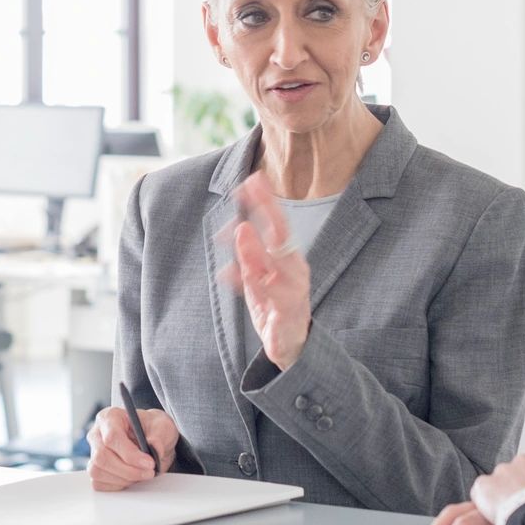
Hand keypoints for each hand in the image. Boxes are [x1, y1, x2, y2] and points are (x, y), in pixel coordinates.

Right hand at [86, 406, 180, 490]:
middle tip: (149, 472)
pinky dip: (118, 485)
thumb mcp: (163, 426)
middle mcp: (97, 434)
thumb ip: (160, 435)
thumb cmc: (153, 429)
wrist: (152, 441)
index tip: (149, 463)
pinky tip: (131, 478)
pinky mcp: (95, 469)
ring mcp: (93, 452)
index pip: (112, 437)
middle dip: (129, 470)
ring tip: (142, 474)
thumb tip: (154, 447)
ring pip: (98, 471)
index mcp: (110, 417)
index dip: (130, 454)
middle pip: (102, 457)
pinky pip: (99, 482)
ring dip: (124, 479)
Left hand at [220, 173, 310, 369]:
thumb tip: (235, 229)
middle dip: (267, 211)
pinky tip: (230, 273)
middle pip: (282, 235)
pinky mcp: (287, 313)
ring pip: (276, 265)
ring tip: (240, 230)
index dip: (266, 201)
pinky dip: (252, 284)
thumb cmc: (275, 306)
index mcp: (289, 257)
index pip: (278, 223)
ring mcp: (294, 290)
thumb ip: (247, 256)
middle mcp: (294, 269)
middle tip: (251, 189)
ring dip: (256, 248)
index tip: (253, 179)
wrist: (291, 346)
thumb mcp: (257, 279)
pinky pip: (270, 296)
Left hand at [469, 451, 524, 520]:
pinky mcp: (485, 486)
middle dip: (522, 490)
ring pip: (500, 484)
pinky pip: (482, 493)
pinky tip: (496, 517)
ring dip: (505, 497)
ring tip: (514, 516)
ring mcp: (502, 473)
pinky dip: (486, 504)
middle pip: (519, 475)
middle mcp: (523, 461)